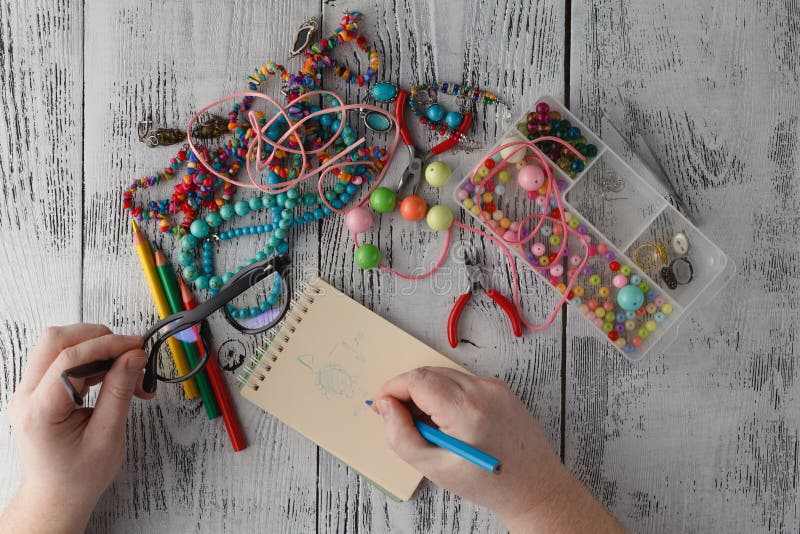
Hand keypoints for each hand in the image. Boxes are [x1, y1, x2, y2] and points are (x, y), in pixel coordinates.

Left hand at [1, 324, 154, 532]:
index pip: (69, 359)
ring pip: (57, 344)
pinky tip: (112, 375)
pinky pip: (61, 358)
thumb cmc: (79, 475)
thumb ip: (119, 391)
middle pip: (56, 340)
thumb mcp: (108, 436)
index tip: (137, 347)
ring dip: (95, 347)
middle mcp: (25, 397)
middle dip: (98, 337)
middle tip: (130, 352)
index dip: (107, 346)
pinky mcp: (38, 390)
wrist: (57, 495)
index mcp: (39, 412)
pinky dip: (90, 358)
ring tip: (125, 369)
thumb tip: (134, 356)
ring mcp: (28, 391)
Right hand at [371, 367, 621, 532]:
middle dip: (406, 390)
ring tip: (427, 424)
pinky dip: (447, 393)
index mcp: (466, 411)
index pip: (417, 380)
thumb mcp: (434, 468)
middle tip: (399, 418)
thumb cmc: (486, 483)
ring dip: (426, 391)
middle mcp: (482, 390)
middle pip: (429, 373)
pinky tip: (449, 421)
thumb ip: (401, 436)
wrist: (535, 487)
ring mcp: (494, 386)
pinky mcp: (501, 388)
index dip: (392, 388)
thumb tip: (385, 406)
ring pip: (445, 375)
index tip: (380, 404)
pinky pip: (462, 381)